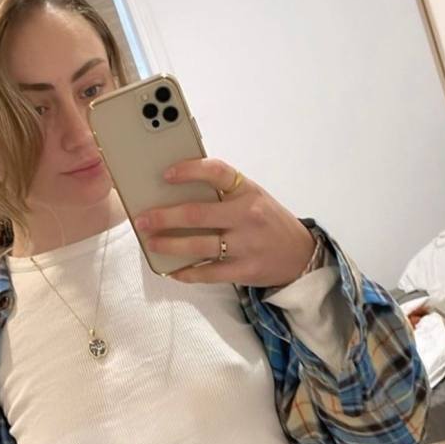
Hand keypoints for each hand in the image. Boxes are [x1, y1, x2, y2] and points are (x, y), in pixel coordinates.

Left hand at [132, 157, 315, 286]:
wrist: (301, 255)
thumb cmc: (268, 222)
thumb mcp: (253, 198)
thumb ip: (224, 194)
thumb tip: (178, 194)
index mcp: (248, 191)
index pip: (216, 171)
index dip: (188, 170)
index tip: (165, 175)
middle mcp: (247, 215)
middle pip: (197, 214)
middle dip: (163, 217)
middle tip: (143, 219)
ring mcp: (246, 244)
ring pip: (198, 245)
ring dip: (169, 245)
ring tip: (152, 243)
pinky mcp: (245, 270)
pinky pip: (208, 273)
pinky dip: (187, 273)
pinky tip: (173, 270)